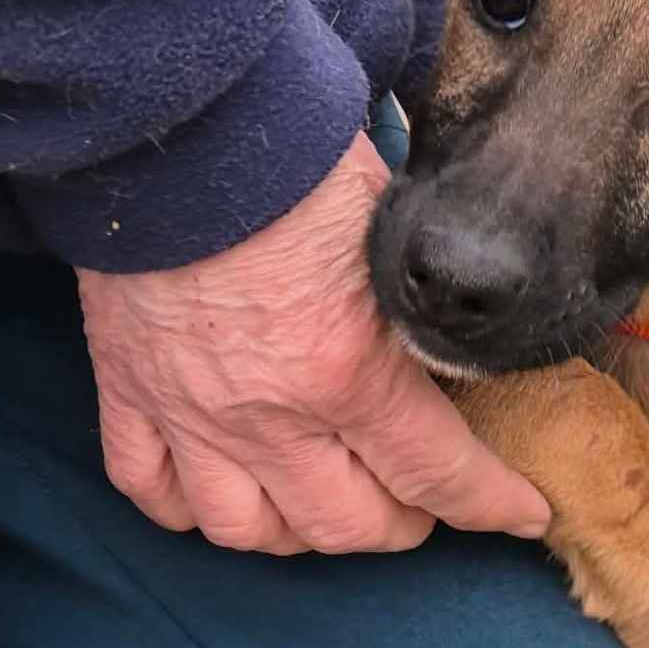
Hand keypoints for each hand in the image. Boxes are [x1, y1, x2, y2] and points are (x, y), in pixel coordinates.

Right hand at [76, 134, 550, 553]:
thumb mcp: (393, 235)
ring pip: (249, 530)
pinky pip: (149, 487)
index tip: (521, 514)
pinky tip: (220, 491)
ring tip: (326, 504)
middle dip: (400, 525)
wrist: (173, 116)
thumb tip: (449, 352)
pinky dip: (185, 506)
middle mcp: (268, 414)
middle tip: (419, 499)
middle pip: (346, 526)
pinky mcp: (127, 388)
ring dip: (298, 531)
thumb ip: (418, 314)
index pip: (438, 476)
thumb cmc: (293, 158)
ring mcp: (190, 411)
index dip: (490, 506)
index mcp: (348, 371)